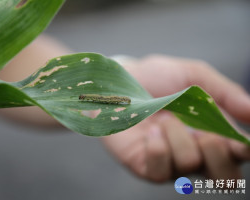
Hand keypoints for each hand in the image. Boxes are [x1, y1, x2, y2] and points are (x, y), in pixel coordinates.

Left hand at [102, 55, 249, 181]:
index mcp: (211, 132)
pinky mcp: (144, 165)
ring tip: (163, 117)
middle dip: (217, 152)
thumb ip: (225, 92)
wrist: (120, 81)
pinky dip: (158, 147)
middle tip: (203, 130)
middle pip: (224, 176)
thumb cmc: (157, 77)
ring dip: (179, 135)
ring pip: (190, 164)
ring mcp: (168, 162)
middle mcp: (193, 151)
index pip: (238, 155)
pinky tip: (149, 130)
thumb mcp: (194, 76)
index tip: (239, 140)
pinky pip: (160, 171)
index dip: (244, 150)